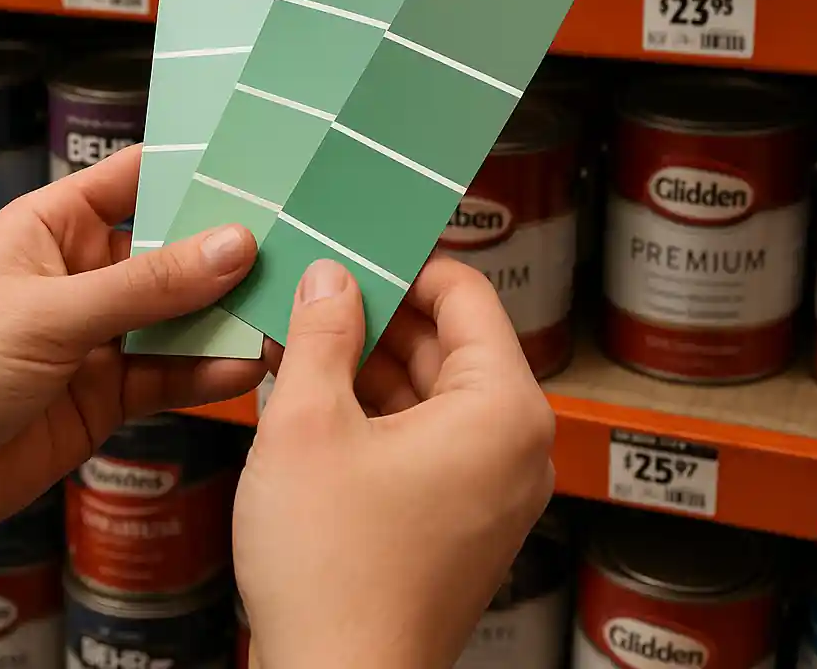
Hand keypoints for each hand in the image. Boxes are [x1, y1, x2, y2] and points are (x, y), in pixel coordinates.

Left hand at [0, 144, 262, 589]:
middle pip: (172, 249)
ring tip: (286, 308)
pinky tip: (246, 368)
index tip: (262, 164)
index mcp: (56, 225)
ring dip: (227, 315)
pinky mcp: (110, 393)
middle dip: (228, 250)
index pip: (136, 178)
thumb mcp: (49, 313)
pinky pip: (170, 375)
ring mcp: (101, 335)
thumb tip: (235, 244)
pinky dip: (207, 373)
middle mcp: (85, 273)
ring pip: (180, 315)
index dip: (193, 168)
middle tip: (297, 243)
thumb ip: (146, 285)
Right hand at [235, 257, 555, 668]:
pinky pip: (421, 435)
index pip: (467, 293)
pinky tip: (315, 389)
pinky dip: (373, 409)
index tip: (360, 244)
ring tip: (304, 332)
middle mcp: (512, 446)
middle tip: (318, 285)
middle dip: (378, 311)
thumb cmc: (334, 573)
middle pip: (447, 341)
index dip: (408, 260)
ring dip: (368, 359)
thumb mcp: (309, 424)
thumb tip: (330, 279)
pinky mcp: (457, 516)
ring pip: (429, 389)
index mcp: (502, 410)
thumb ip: (323, 333)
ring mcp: (488, 485)